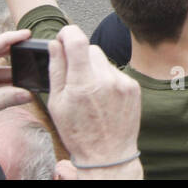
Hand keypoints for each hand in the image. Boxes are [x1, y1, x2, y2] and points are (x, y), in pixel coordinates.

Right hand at [47, 25, 141, 176]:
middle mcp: (105, 79)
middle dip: (79, 56)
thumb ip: (56, 70)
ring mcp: (122, 82)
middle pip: (90, 48)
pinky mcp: (133, 86)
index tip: (63, 36)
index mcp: (82, 84)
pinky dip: (107, 79)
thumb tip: (54, 44)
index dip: (68, 32)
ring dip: (94, 68)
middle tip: (74, 77)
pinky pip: (115, 72)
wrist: (108, 154)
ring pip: (103, 60)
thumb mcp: (57, 104)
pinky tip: (103, 98)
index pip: (77, 40)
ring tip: (90, 92)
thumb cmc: (78, 133)